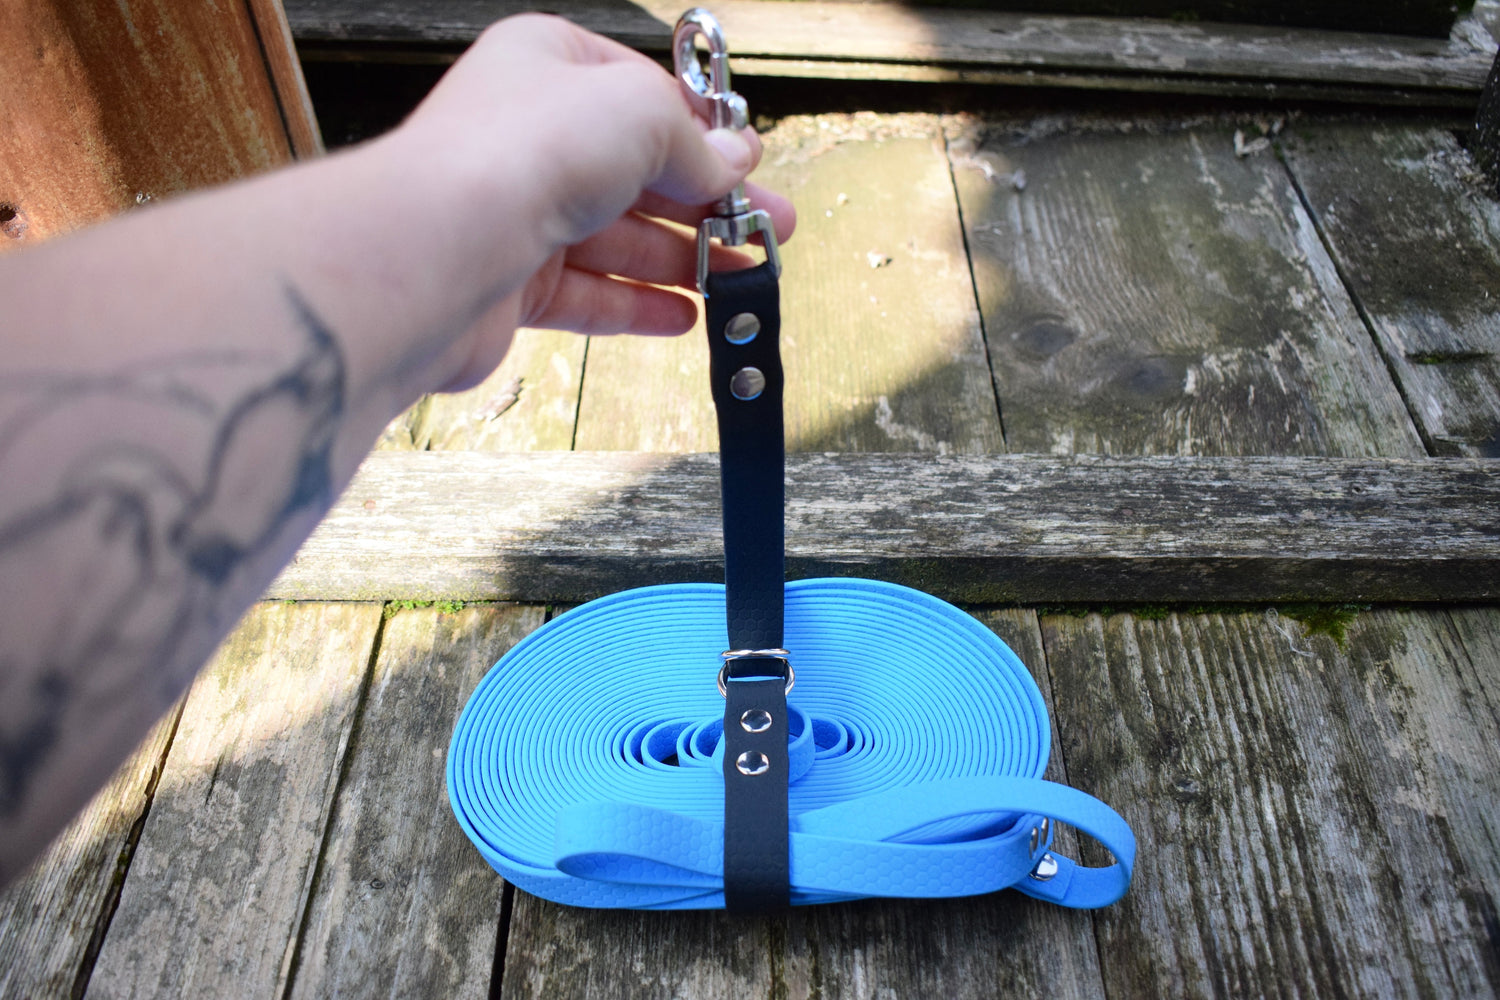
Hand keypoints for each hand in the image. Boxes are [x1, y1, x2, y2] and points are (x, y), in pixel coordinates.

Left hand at [393, 15, 796, 390]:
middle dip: (708, 203)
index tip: (747, 163)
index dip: (700, 131)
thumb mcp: (640, 115)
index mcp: (547, 66)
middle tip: (767, 229)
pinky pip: (586, 294)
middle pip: (635, 171)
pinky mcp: (507, 283)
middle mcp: (525, 134)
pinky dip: (637, 304)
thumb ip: (694, 141)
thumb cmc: (514, 154)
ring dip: (682, 258)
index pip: (640, 94)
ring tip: (740, 279)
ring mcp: (515, 211)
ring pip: (614, 237)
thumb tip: (732, 160)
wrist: (432, 249)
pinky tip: (684, 315)